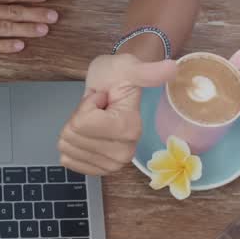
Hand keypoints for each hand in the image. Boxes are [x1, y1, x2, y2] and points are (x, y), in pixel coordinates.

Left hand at [58, 52, 178, 174]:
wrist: (113, 89)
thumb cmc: (118, 77)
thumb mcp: (129, 67)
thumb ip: (148, 71)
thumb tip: (172, 68)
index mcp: (131, 129)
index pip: (82, 123)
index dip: (87, 104)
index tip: (104, 98)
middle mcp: (124, 153)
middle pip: (74, 136)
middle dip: (79, 117)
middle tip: (98, 110)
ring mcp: (111, 165)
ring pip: (67, 146)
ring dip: (74, 128)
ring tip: (93, 119)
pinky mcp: (97, 171)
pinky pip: (67, 160)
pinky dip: (70, 145)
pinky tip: (86, 135)